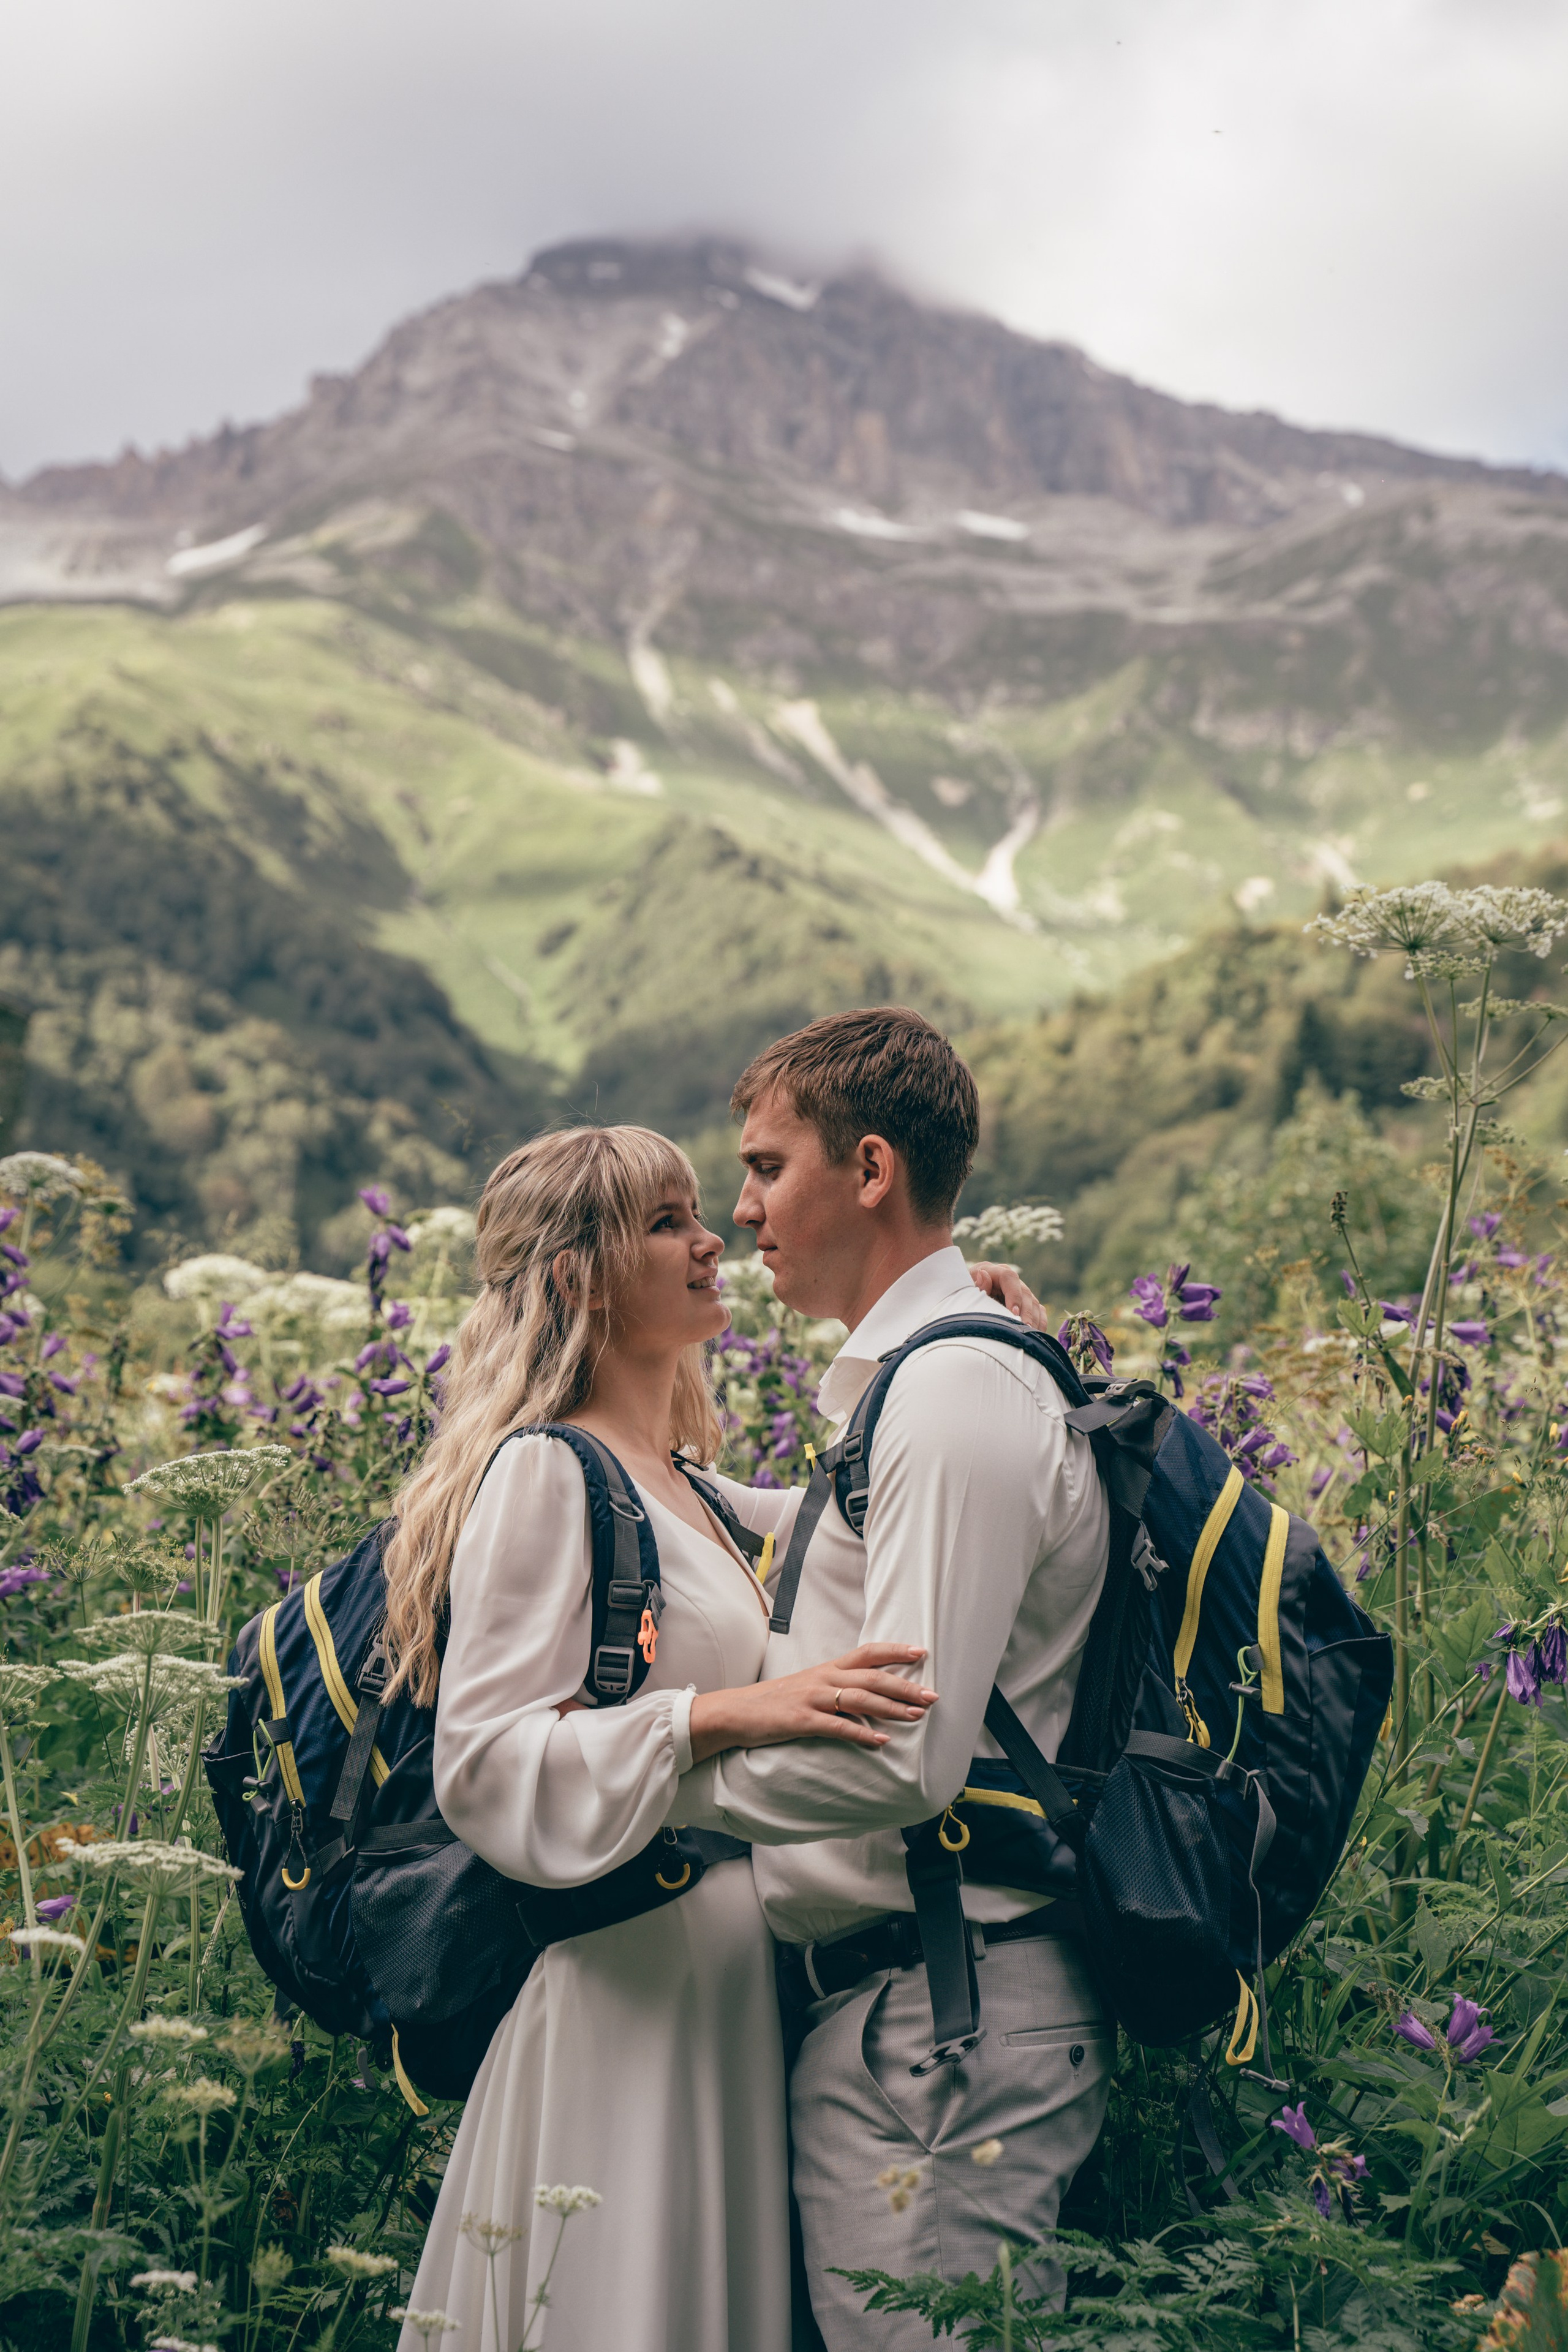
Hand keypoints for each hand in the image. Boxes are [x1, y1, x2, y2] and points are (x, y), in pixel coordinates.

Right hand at [688, 1646, 936, 1762]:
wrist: (735, 1712)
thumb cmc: (775, 1702)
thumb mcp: (808, 1686)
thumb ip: (837, 1687)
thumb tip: (869, 1697)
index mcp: (827, 1668)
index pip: (867, 1652)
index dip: (895, 1651)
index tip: (922, 1652)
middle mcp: (823, 1678)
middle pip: (871, 1678)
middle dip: (904, 1686)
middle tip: (932, 1695)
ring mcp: (812, 1699)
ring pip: (859, 1700)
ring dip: (891, 1708)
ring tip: (916, 1716)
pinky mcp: (801, 1721)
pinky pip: (836, 1727)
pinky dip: (861, 1734)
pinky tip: (880, 1741)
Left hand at [968, 1261, 1049, 1328]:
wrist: (967, 1298)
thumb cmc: (964, 1295)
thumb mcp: (966, 1291)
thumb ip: (976, 1286)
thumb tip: (983, 1275)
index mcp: (994, 1272)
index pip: (1009, 1278)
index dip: (1013, 1294)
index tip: (1014, 1312)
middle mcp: (1010, 1279)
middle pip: (1024, 1292)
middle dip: (1026, 1312)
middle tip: (1025, 1329)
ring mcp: (1020, 1290)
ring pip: (1033, 1302)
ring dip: (1034, 1319)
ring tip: (1031, 1334)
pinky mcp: (1026, 1302)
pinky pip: (1038, 1310)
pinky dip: (1039, 1321)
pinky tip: (1036, 1334)